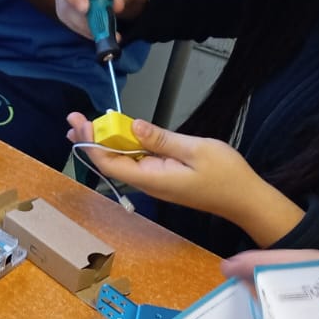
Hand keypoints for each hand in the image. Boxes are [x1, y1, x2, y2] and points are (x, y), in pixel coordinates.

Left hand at [66, 116, 302, 243]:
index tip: (81, 123)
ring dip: (104, 142)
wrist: (245, 198)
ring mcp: (155, 180)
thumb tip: (133, 126)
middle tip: (74, 119)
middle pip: (111, 162)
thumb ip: (161, 139)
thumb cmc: (226, 175)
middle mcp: (148, 182)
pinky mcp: (163, 177)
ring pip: (123, 161)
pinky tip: (116, 133)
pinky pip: (138, 161)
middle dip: (91, 140)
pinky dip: (124, 145)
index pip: (111, 164)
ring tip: (85, 124)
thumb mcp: (195, 149)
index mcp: (152, 178)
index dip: (93, 144)